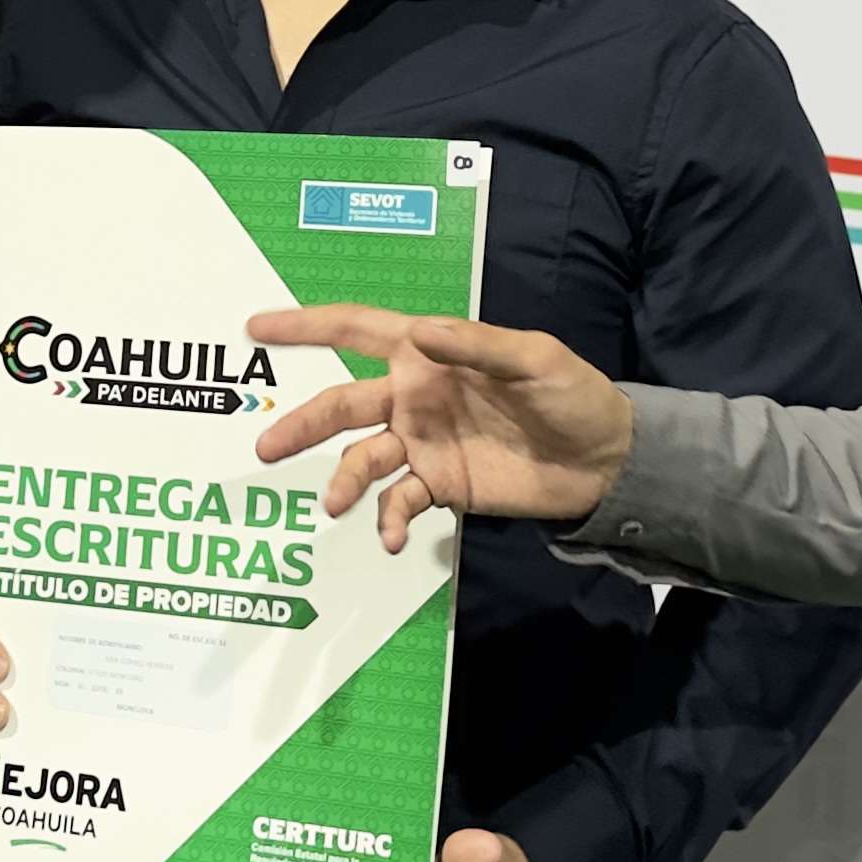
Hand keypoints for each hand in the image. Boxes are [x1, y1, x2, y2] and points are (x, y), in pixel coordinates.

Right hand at [247, 306, 634, 553]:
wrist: (604, 462)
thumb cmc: (572, 395)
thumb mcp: (535, 359)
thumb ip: (478, 345)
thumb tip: (423, 332)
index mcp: (429, 354)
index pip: (357, 331)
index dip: (306, 325)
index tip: (257, 327)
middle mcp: (414, 397)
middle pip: (342, 405)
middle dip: (302, 423)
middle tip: (266, 445)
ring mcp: (423, 445)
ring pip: (363, 459)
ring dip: (344, 480)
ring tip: (335, 504)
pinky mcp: (440, 486)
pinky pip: (398, 502)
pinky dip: (387, 519)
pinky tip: (390, 536)